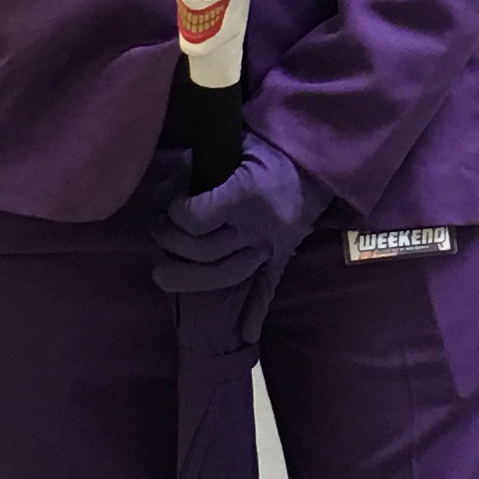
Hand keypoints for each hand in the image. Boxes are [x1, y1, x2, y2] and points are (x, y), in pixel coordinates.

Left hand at [151, 135, 322, 345]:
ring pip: (224, 278)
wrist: (321, 159)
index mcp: (246, 195)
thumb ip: (201, 162)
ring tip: (164, 270)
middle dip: (170, 243)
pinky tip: (242, 336)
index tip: (172, 202)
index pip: (195, 218)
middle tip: (158, 231)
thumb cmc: (273, 144)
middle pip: (202, 252)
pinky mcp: (281, 257)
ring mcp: (271, 247)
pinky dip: (253, 316)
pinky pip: (267, 291)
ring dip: (188, 277)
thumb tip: (166, 180)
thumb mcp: (236, 142)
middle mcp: (257, 227)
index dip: (175, 211)